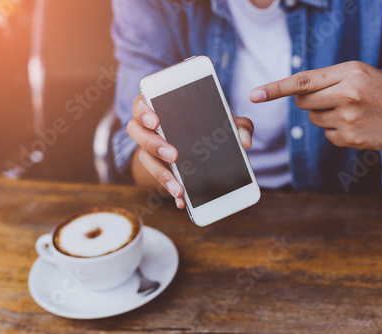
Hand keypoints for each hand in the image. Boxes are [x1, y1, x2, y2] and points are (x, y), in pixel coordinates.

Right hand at [127, 94, 253, 208]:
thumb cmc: (209, 122)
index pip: (142, 103)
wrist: (202, 141)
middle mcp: (148, 126)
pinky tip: (182, 200)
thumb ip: (238, 125)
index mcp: (160, 106)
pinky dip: (170, 189)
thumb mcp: (225, 120)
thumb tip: (245, 141)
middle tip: (174, 155)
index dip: (143, 111)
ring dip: (161, 174)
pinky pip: (156, 178)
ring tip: (179, 188)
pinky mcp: (156, 166)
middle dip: (153, 144)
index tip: (156, 121)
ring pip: (144, 158)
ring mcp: (149, 147)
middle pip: (136, 131)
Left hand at [249, 61, 381, 152]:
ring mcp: (348, 119)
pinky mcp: (349, 138)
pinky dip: (336, 130)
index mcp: (350, 72)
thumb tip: (298, 92)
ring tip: (352, 111)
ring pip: (313, 119)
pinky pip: (326, 134)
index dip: (275, 88)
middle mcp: (347, 94)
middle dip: (310, 101)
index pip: (303, 81)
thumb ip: (331, 79)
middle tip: (332, 98)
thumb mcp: (363, 73)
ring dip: (325, 116)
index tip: (254, 95)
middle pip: (303, 102)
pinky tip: (356, 125)